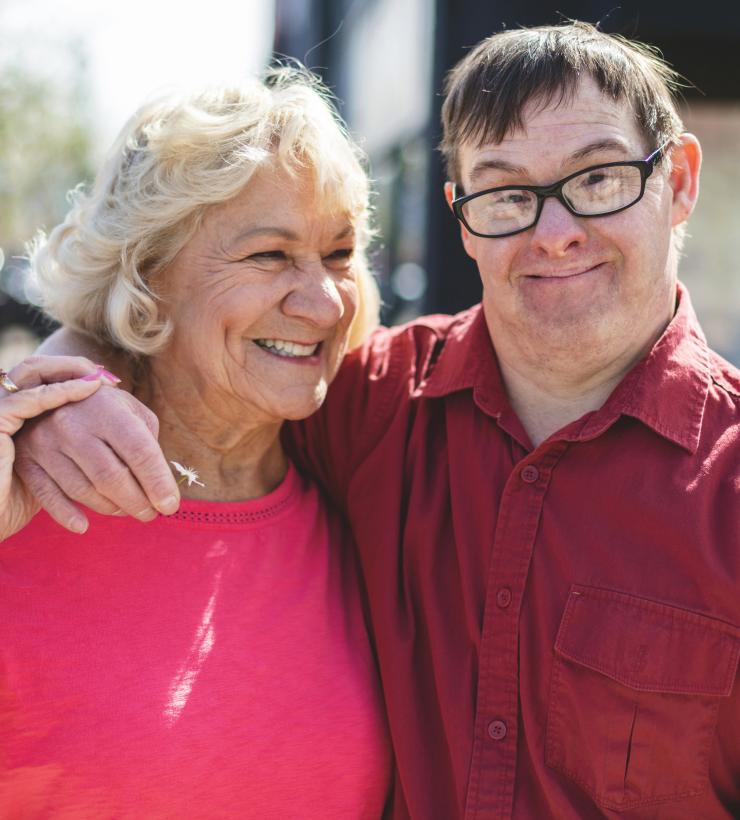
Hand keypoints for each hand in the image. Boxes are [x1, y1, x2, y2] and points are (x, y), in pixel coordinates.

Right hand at [14, 363, 179, 533]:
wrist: (51, 393)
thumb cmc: (103, 407)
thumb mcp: (131, 410)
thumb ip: (149, 441)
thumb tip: (162, 485)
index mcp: (106, 409)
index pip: (139, 452)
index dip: (158, 484)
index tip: (170, 506)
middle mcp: (73, 425)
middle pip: (112, 478)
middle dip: (138, 503)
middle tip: (151, 514)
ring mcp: (46, 443)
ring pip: (85, 491)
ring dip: (112, 508)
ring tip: (128, 510)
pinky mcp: (28, 460)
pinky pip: (49, 497)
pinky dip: (68, 515)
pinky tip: (84, 526)